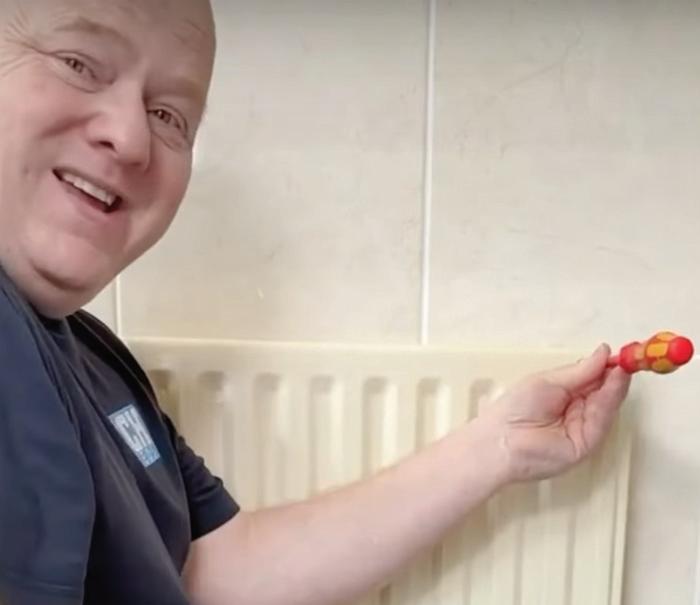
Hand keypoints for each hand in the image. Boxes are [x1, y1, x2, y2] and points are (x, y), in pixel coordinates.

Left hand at [481, 344, 631, 482]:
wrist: (502, 440)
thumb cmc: (516, 407)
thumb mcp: (549, 381)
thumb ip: (579, 371)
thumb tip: (603, 353)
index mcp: (565, 393)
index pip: (593, 379)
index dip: (607, 367)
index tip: (621, 354)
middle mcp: (577, 410)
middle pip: (603, 392)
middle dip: (615, 375)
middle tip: (628, 359)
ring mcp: (583, 428)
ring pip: (606, 405)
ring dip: (616, 386)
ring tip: (622, 368)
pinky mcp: (587, 444)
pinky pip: (602, 421)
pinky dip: (610, 401)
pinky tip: (614, 384)